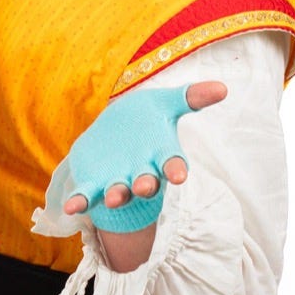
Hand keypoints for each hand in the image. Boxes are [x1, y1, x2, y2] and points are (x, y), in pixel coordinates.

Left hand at [60, 81, 227, 231]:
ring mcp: (117, 180)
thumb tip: (222, 87)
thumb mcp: (165, 104)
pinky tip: (72, 207)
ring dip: (117, 196)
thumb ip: (190, 97)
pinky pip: (87, 195)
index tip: (180, 176)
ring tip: (114, 199)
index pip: (172, 164)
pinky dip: (80, 202)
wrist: (113, 132)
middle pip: (146, 183)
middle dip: (145, 185)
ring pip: (118, 192)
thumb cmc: (145, 119)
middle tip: (144, 187)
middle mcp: (141, 173)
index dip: (176, 169)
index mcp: (161, 155)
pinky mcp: (94, 184)